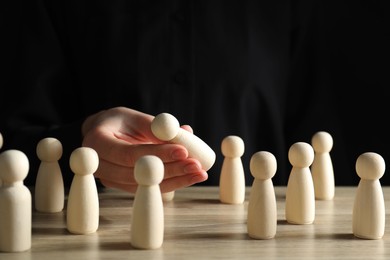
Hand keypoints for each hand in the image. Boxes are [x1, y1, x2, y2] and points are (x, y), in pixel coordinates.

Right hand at [81, 107, 207, 192]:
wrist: (102, 135)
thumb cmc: (118, 122)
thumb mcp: (134, 117)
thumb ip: (156, 126)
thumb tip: (185, 133)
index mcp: (97, 143)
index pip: (129, 154)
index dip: (157, 154)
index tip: (183, 151)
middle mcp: (100, 166)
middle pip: (138, 174)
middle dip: (171, 170)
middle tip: (196, 165)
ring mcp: (110, 180)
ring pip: (146, 185)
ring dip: (176, 180)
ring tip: (200, 172)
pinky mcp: (124, 187)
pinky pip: (149, 188)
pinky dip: (172, 183)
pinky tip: (191, 176)